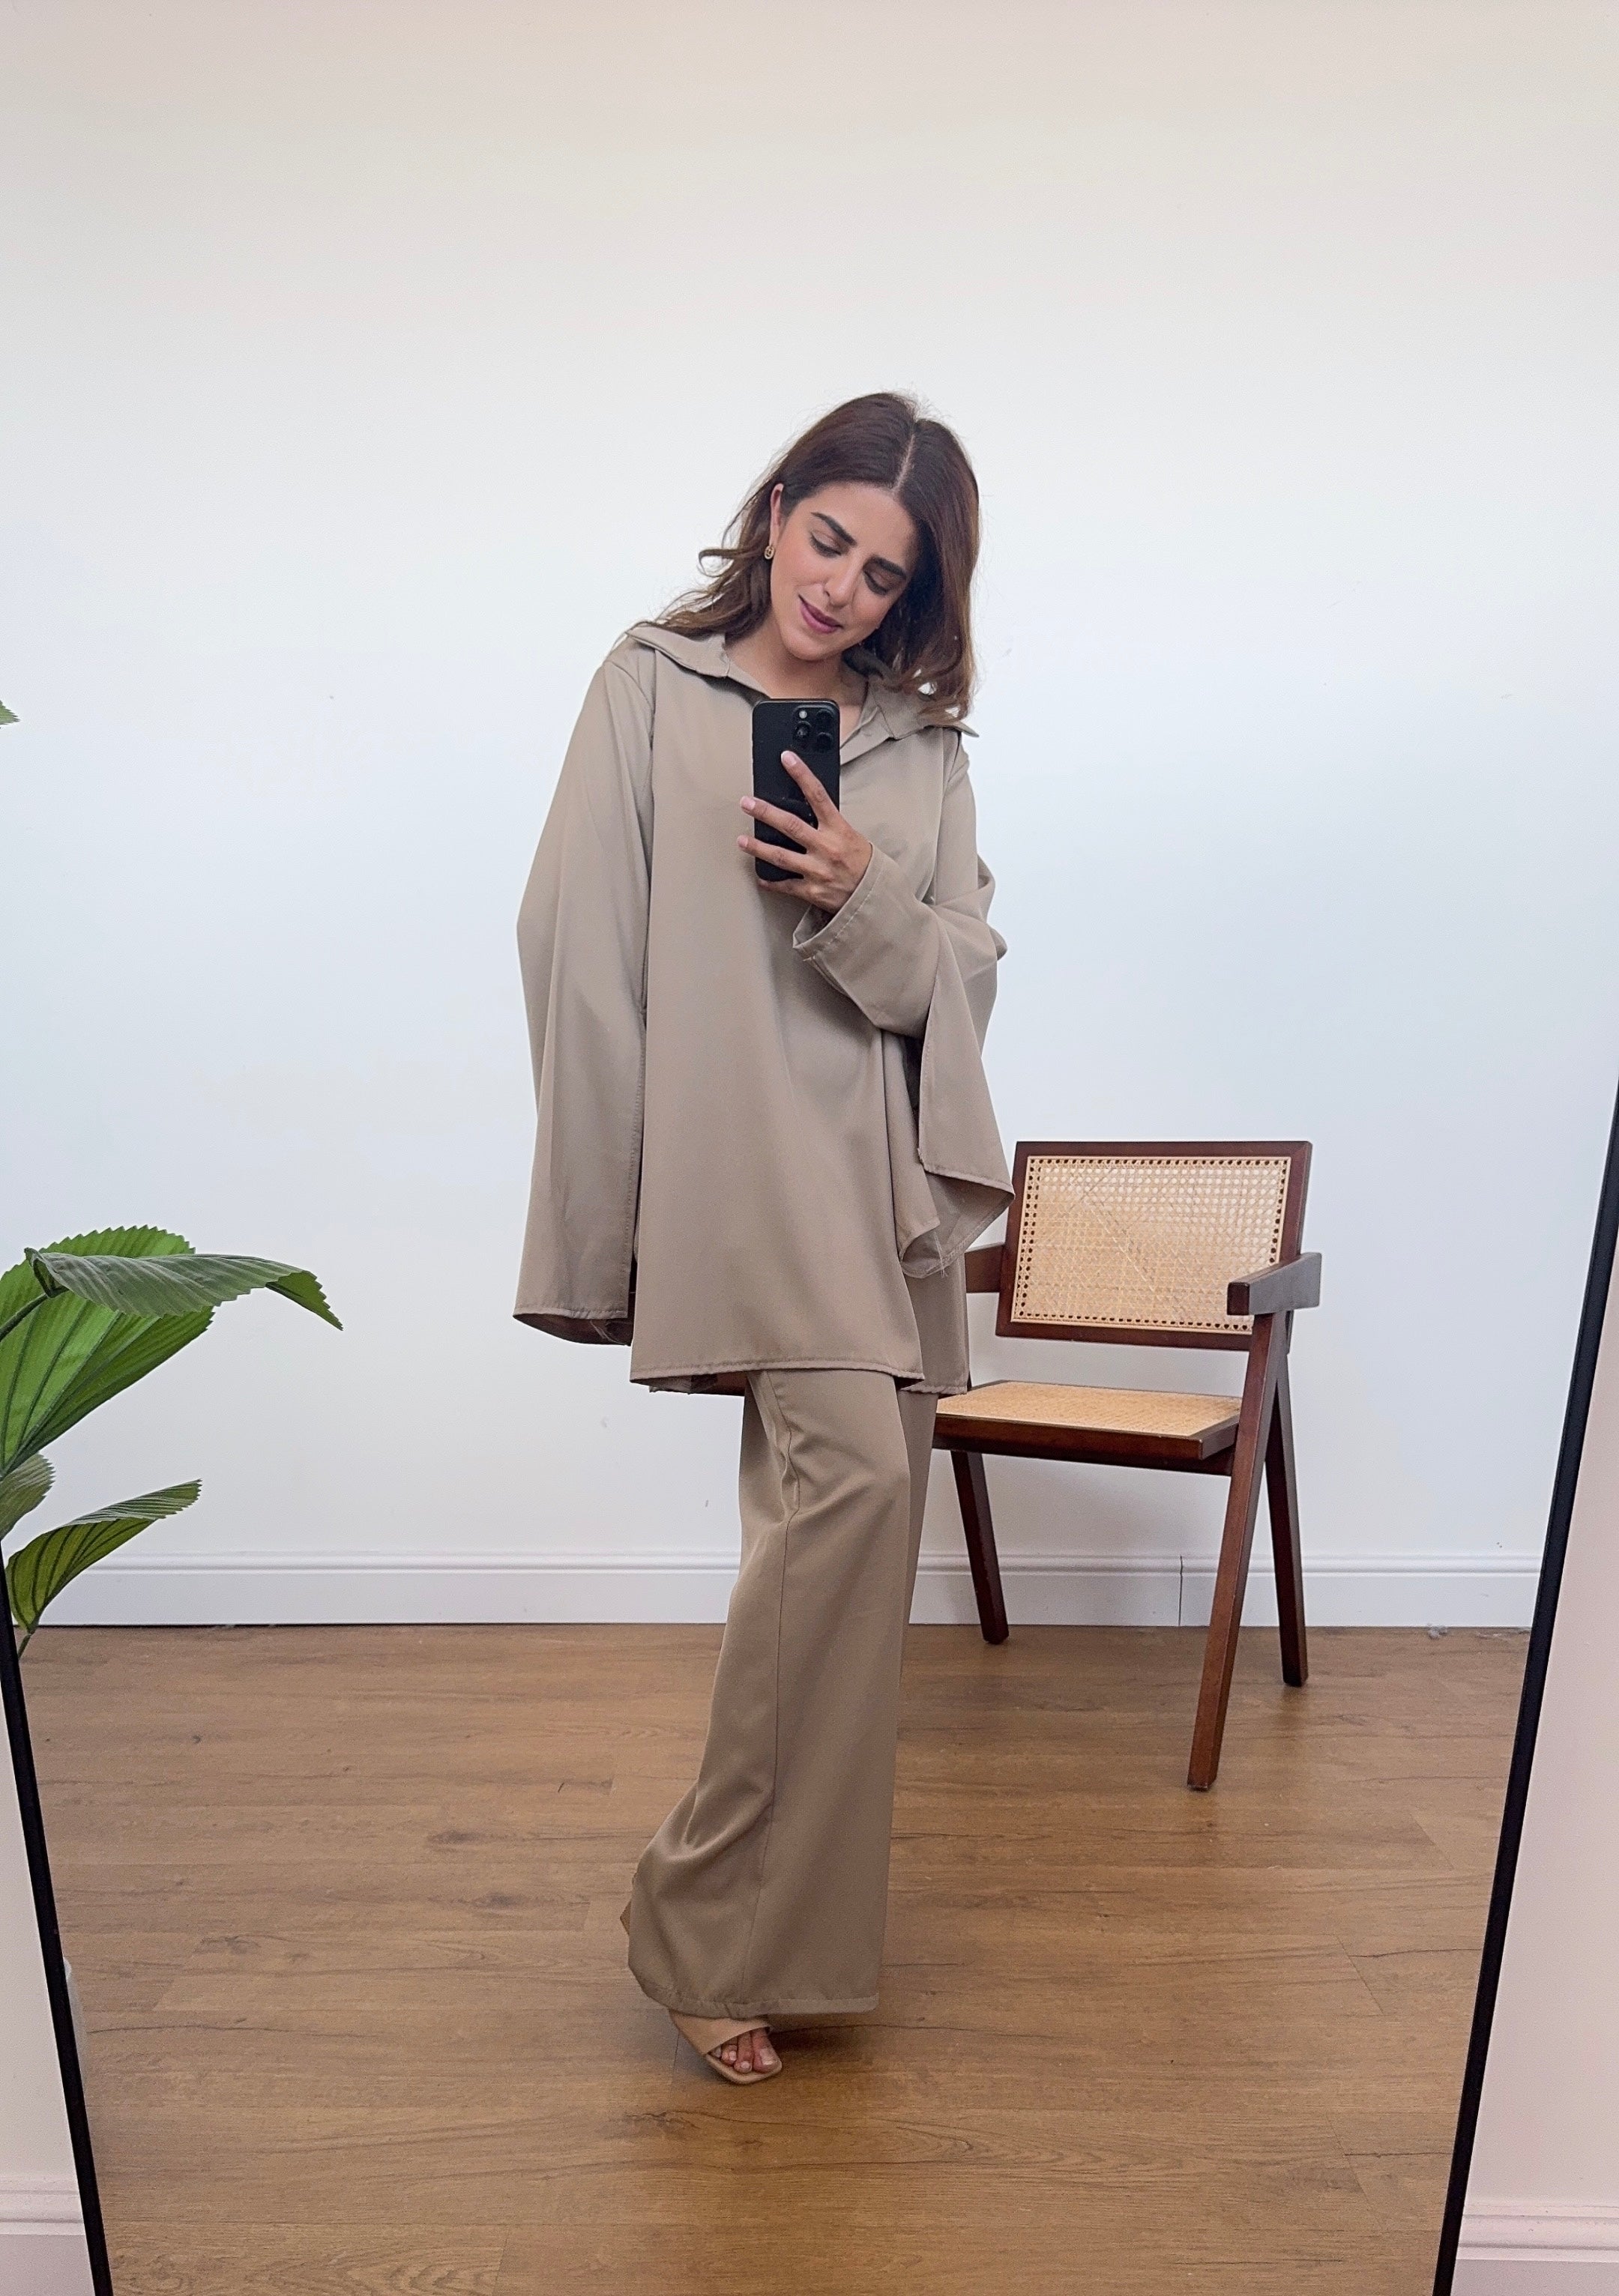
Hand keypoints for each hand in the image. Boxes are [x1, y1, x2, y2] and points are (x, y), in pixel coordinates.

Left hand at [738, 752, 872, 913]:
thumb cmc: (864, 864)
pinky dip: (771, 881)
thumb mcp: (851, 836)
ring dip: (757, 847)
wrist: (873, 896)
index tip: (787, 759)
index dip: (801, 775)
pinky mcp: (811, 890)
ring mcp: (817, 870)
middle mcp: (826, 848)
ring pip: (780, 856)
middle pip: (790, 825)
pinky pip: (785, 885)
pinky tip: (760, 876)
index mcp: (838, 830)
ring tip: (741, 841)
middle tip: (747, 803)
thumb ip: (829, 824)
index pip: (818, 795)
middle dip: (765, 813)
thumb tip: (806, 809)